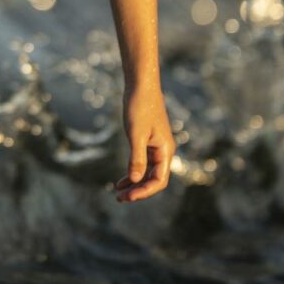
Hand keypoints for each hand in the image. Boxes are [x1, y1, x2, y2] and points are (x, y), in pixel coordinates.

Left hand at [115, 83, 174, 202]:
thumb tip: (135, 181)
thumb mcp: (135, 134)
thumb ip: (136, 158)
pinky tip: (122, 180)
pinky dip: (133, 172)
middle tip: (119, 198)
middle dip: (138, 190)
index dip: (144, 191)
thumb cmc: (139, 107)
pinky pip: (143, 163)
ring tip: (118, 193)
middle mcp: (164, 151)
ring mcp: (157, 147)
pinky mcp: (149, 141)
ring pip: (148, 173)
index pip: (158, 180)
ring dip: (135, 184)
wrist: (141, 85)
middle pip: (154, 179)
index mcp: (165, 151)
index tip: (127, 196)